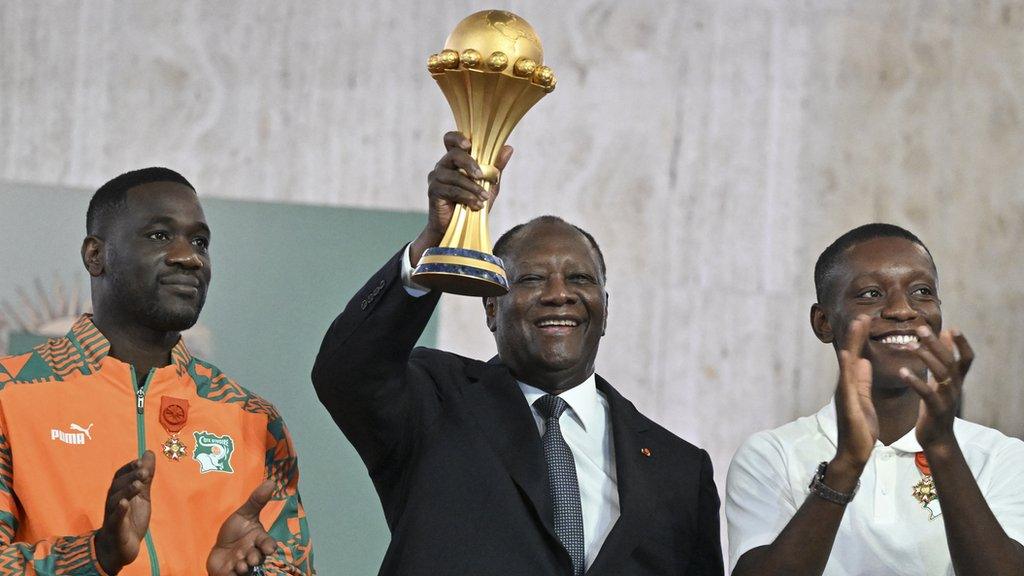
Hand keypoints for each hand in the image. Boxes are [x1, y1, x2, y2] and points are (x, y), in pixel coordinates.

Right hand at [95, 451, 155, 574]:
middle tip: (144, 471)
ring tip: (138, 484)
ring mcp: (112, 516)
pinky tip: (124, 503)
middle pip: (118, 486)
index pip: (120, 476)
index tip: (140, 461)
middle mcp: (113, 502)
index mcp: (119, 493)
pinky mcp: (116, 530)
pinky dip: (119, 511)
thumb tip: (149, 453)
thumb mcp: (143, 496)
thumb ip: (146, 477)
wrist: (122, 547)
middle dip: (130, 477)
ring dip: (127, 491)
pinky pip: (115, 519)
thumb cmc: (131, 518)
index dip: (129, 468)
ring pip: (116, 501)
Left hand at [206, 480, 278, 575]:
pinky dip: (232, 574)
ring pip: (246, 568)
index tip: (270, 548)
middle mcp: (252, 554)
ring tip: (239, 565)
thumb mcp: (244, 514)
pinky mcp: (230, 574)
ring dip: (244, 567)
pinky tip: (230, 570)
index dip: (269, 546)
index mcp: (258, 540)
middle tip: (251, 558)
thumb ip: (256, 501)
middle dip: (255, 558)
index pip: (267, 544)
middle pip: (257, 558)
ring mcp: (242, 565)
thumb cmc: (235, 532)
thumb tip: (271, 481)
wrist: (219, 551)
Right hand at [411, 131, 513, 264]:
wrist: (459, 228)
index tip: (469, 145)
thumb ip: (496, 167)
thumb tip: (508, 148)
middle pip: (454, 154)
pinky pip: (451, 190)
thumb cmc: (473, 203)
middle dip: (470, 164)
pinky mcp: (433, 191)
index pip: (451, 139)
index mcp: (455, 159)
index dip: (458, 138)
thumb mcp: (489, 185)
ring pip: (455, 175)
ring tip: (484, 198)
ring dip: (472, 187)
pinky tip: (477, 206)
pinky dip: (467, 197)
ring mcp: (436, 177)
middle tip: (482, 176)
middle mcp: (443, 165)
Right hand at [832, 315, 876, 481]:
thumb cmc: (860, 429)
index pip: (856, 356)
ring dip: (852, 343)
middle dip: (855, 334)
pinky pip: (848, 383)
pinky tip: (850, 356)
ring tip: (857, 326)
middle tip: (861, 314)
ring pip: (847, 364)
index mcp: (851, 384)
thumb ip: (863, 381)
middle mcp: (845, 385)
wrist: (853, 452)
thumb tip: (863, 361)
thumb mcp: (863, 400)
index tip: (865, 319)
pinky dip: (848, 367)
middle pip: (850, 354)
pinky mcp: (848, 404)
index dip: (860, 338)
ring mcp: (844, 393)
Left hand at [900, 326, 973, 449]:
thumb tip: (946, 334)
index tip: (952, 328)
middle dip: (936, 343)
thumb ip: (943, 359)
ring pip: (942, 374)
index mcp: (957, 380)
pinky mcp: (936, 409)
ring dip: (926, 357)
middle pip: (950, 361)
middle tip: (921, 328)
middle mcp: (956, 387)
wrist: (937, 438)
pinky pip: (927, 393)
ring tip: (909, 345)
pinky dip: (915, 381)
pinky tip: (902, 371)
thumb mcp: (941, 381)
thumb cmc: (936, 406)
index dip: (962, 344)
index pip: (967, 359)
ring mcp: (948, 398)